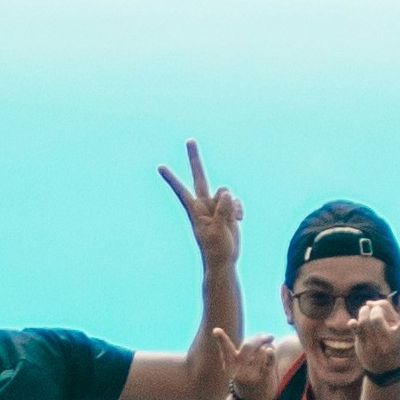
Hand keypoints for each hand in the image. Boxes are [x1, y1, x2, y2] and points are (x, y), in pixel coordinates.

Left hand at [158, 140, 242, 267]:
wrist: (224, 259)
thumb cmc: (216, 250)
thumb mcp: (218, 231)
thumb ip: (222, 211)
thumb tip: (226, 192)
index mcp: (195, 210)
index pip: (181, 190)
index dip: (172, 179)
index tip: (160, 167)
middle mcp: (204, 204)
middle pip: (199, 176)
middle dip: (194, 158)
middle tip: (189, 140)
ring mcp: (216, 205)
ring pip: (225, 192)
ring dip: (232, 205)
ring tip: (232, 221)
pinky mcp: (227, 209)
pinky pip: (235, 201)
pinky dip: (239, 209)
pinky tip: (239, 221)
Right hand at [215, 329, 291, 399]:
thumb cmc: (247, 380)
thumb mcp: (239, 368)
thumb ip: (246, 351)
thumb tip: (264, 337)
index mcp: (230, 366)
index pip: (226, 350)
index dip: (221, 340)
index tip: (216, 330)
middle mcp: (238, 371)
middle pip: (248, 346)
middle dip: (259, 338)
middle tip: (268, 337)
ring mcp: (250, 376)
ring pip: (262, 351)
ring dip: (268, 350)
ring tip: (267, 360)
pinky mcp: (263, 379)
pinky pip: (268, 363)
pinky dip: (270, 355)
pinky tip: (271, 349)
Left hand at [348, 297, 399, 376]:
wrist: (384, 368)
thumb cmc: (393, 341)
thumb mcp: (398, 327)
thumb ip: (387, 309)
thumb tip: (368, 302)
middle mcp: (388, 341)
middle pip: (377, 318)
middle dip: (375, 309)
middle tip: (375, 310)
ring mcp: (374, 345)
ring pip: (364, 321)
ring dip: (363, 312)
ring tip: (366, 311)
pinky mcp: (362, 345)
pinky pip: (356, 330)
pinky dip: (353, 324)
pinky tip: (353, 322)